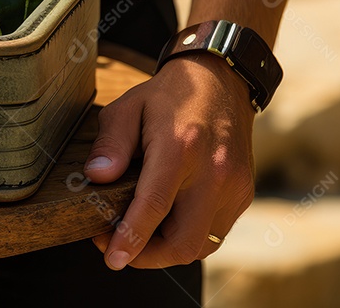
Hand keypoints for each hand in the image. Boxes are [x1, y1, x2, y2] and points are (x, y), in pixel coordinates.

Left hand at [83, 54, 255, 268]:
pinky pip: (214, 233)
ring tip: (138, 237)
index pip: (154, 205)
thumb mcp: (127, 107)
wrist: (219, 82)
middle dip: (147, 257)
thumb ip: (111, 144)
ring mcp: (234, 186)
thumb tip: (96, 177)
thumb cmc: (167, 96)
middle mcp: (213, 171)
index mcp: (179, 147)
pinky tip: (164, 224)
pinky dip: (188, 238)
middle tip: (118, 248)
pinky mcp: (243, 194)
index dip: (131, 238)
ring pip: (201, 245)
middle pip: (183, 240)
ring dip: (167, 251)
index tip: (112, 258)